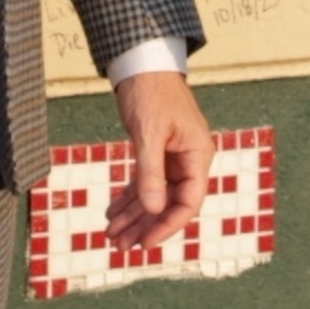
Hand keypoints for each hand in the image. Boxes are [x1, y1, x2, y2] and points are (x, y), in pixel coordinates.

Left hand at [105, 69, 213, 249]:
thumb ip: (150, 173)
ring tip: (111, 236)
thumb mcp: (148, 134)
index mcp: (198, 155)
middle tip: (120, 246)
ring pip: (154, 196)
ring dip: (134, 216)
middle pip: (169, 204)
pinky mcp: (157, 152)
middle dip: (144, 226)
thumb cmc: (151, 92)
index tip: (145, 242)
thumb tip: (151, 210)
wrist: (142, 62)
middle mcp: (189, 159)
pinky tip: (113, 213)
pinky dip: (129, 198)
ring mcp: (173, 157)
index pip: (188, 203)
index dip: (167, 225)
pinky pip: (145, 182)